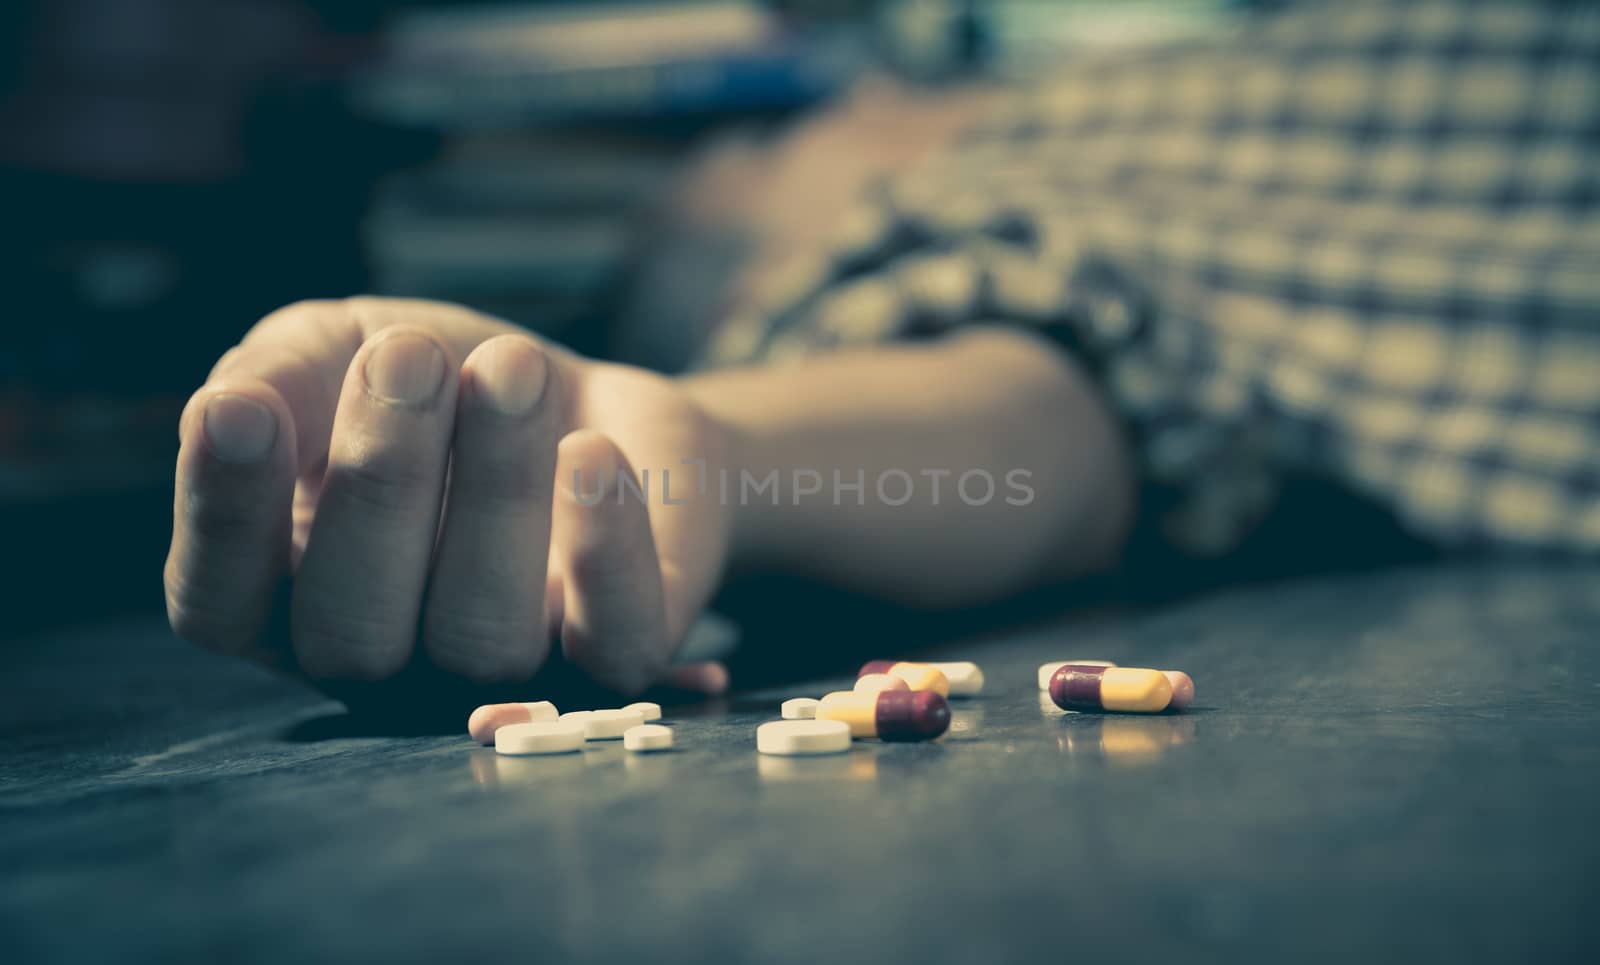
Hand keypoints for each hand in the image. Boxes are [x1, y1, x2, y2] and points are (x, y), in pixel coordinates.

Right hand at [165, 297, 731, 700]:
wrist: (584, 386)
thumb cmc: (436, 379)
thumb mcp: (337, 348)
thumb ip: (276, 376)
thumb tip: (227, 406)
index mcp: (283, 599)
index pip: (218, 602)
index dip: (224, 515)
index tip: (243, 409)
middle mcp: (387, 662)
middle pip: (351, 635)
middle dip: (379, 485)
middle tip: (411, 357)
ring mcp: (505, 672)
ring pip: (481, 635)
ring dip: (495, 489)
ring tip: (512, 367)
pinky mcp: (617, 654)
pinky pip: (613, 645)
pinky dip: (603, 549)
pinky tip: (591, 452)